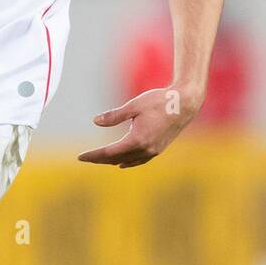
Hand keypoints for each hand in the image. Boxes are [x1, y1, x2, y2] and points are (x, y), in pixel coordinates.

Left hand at [77, 85, 201, 167]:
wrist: (185, 103)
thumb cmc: (159, 101)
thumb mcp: (134, 106)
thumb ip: (114, 116)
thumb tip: (95, 121)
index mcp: (137, 140)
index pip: (109, 152)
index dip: (94, 155)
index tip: (80, 157)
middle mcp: (145, 149)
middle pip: (116, 159)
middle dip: (100, 159)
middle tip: (86, 158)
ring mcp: (153, 151)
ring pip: (128, 161)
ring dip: (113, 161)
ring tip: (99, 160)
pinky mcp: (159, 149)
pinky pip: (139, 161)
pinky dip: (128, 162)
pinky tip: (122, 163)